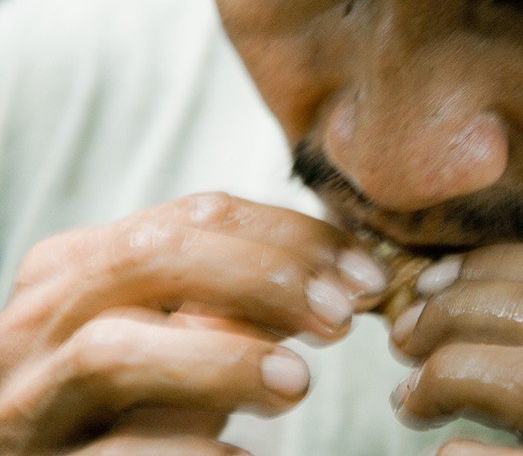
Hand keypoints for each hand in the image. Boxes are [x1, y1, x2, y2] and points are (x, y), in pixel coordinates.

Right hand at [0, 193, 386, 453]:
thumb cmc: (138, 397)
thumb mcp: (183, 328)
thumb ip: (234, 294)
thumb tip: (338, 275)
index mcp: (82, 265)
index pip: (196, 215)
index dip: (294, 236)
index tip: (363, 273)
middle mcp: (41, 318)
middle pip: (152, 257)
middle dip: (265, 277)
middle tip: (342, 315)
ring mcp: (27, 397)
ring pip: (114, 350)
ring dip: (225, 359)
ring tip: (297, 383)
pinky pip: (117, 453)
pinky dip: (190, 448)